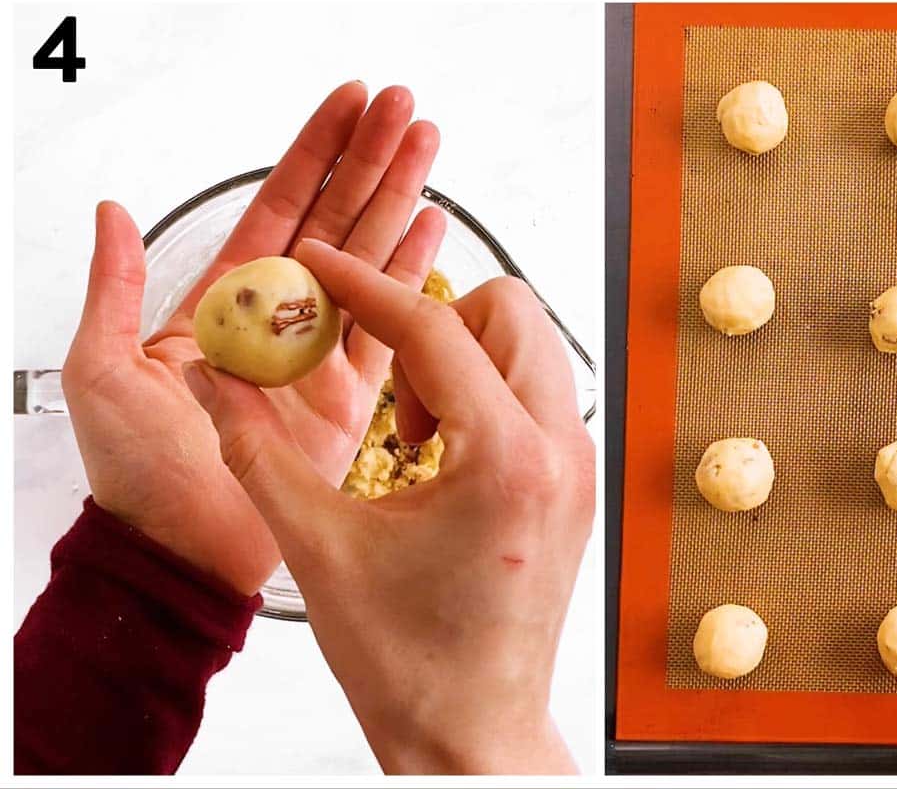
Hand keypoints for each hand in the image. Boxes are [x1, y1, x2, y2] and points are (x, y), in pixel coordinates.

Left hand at [61, 82, 443, 594]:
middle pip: (337, 221)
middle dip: (372, 161)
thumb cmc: (135, 472)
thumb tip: (112, 214)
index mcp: (224, 302)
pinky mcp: (353, 398)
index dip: (314, 153)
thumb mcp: (101, 370)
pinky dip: (414, 278)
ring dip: (401, 202)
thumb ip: (116, 290)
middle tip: (404, 109)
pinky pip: (391, 328)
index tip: (347, 105)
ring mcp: (320, 356)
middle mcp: (279, 320)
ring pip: (371, 261)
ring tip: (428, 149)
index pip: (279, 207)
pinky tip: (432, 231)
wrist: (182, 550)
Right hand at [182, 239, 594, 773]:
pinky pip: (539, 395)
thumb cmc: (407, 662)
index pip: (435, 328)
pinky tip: (439, 456)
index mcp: (504, 460)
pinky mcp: (576, 485)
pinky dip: (488, 395)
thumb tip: (217, 378)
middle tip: (385, 389)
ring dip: (464, 359)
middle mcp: (560, 452)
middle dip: (434, 322)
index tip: (320, 266)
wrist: (472, 732)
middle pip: (508, 310)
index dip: (364, 287)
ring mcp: (578, 468)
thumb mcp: (317, 546)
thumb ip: (256, 448)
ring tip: (411, 436)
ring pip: (531, 347)